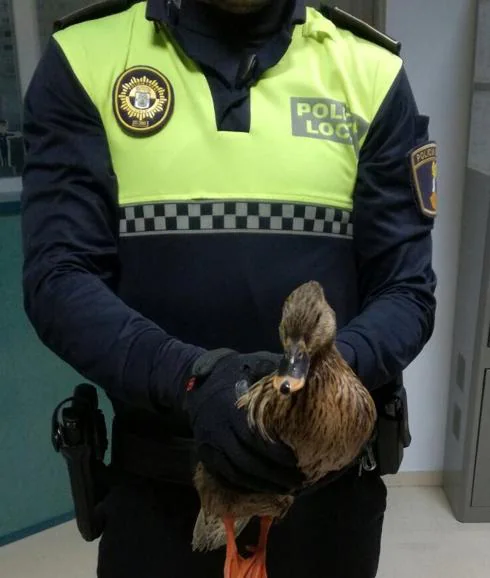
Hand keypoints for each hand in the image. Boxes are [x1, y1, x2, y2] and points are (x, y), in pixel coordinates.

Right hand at [185, 349, 304, 493]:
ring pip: (238, 473)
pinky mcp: (207, 454)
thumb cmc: (234, 370)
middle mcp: (219, 430)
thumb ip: (280, 373)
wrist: (196, 379)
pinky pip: (227, 476)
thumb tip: (310, 377)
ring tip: (288, 488)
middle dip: (275, 475)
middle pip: (249, 462)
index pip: (257, 439)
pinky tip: (265, 487)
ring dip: (264, 484)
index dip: (279, 454)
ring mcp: (211, 444)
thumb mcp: (256, 364)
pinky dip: (247, 485)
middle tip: (300, 480)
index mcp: (233, 409)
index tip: (300, 460)